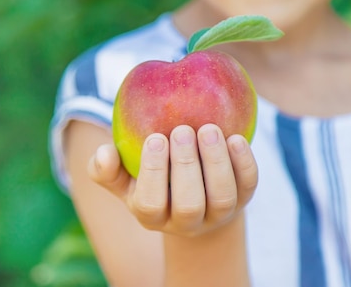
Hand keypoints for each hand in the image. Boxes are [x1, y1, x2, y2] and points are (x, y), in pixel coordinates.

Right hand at [88, 123, 257, 237]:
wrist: (196, 193)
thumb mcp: (125, 177)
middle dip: (185, 167)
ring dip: (216, 163)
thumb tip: (103, 154)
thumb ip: (107, 168)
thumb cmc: (152, 179)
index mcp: (153, 216)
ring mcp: (218, 213)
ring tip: (208, 129)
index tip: (155, 137)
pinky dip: (244, 163)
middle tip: (182, 130)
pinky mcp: (243, 199)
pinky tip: (236, 137)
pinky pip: (248, 185)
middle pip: (189, 206)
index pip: (150, 204)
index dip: (153, 174)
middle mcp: (187, 221)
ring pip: (221, 198)